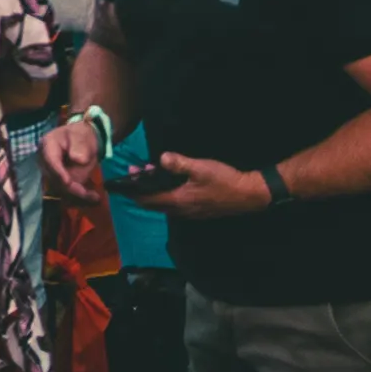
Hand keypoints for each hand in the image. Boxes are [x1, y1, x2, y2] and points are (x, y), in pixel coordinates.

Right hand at [40, 112, 104, 202]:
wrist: (83, 140)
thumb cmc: (81, 136)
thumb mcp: (81, 136)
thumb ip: (79, 147)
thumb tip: (78, 160)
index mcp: (48, 145)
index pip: (50, 161)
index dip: (58, 172)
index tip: (68, 182)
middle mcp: (46, 161)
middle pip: (54, 179)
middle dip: (72, 189)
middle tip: (90, 194)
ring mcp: (52, 173)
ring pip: (61, 189)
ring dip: (78, 196)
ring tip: (95, 197)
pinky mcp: (59, 181)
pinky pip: (67, 193)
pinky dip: (79, 197)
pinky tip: (93, 198)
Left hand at [138, 152, 269, 218]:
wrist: (249, 195)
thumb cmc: (224, 180)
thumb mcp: (200, 168)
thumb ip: (179, 163)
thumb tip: (160, 158)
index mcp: (178, 201)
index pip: (148, 200)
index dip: (132, 192)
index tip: (120, 184)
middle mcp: (181, 210)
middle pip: (153, 203)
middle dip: (140, 189)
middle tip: (133, 172)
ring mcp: (190, 212)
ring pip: (164, 203)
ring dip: (153, 190)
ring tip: (149, 172)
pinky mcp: (198, 210)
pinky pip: (174, 203)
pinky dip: (165, 193)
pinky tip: (168, 180)